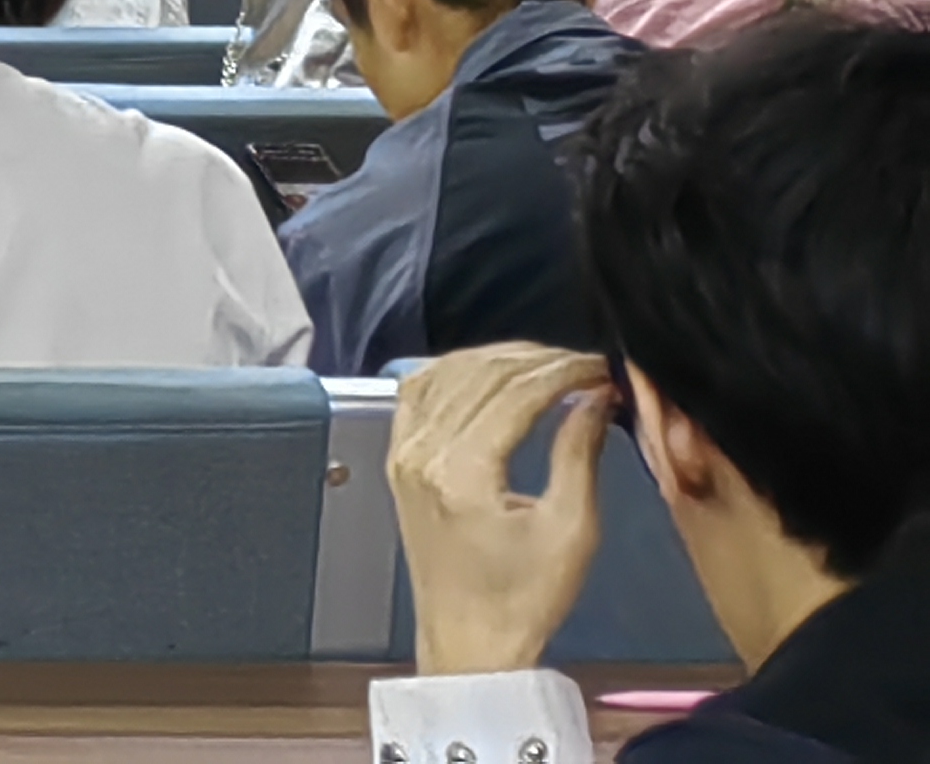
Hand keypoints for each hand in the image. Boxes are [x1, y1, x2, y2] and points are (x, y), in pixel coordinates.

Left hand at [393, 343, 614, 676]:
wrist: (468, 640)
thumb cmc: (525, 598)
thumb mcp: (572, 532)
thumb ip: (580, 455)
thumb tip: (597, 396)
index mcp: (462, 472)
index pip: (515, 392)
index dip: (563, 370)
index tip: (603, 366)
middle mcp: (421, 451)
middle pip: (480, 374)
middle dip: (537, 360)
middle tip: (584, 365)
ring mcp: (401, 451)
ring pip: (446, 372)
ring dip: (499, 359)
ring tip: (550, 365)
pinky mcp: (396, 456)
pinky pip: (419, 390)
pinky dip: (457, 370)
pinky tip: (493, 371)